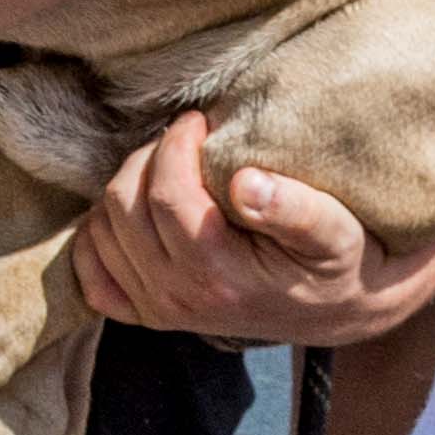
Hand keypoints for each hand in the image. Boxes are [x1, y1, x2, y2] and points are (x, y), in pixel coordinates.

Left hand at [78, 116, 434, 347]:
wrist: (343, 311)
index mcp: (220, 277)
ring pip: (101, 228)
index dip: (176, 145)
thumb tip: (245, 182)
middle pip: (123, 205)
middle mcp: (178, 298)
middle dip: (149, 158)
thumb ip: (297, 209)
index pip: (166, 195)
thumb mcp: (338, 234)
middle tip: (185, 139)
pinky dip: (98, 236)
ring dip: (126, 186)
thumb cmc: (341, 262)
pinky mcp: (147, 314)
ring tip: (170, 168)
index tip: (200, 120)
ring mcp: (158, 310)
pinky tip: (132, 211)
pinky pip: (91, 274)